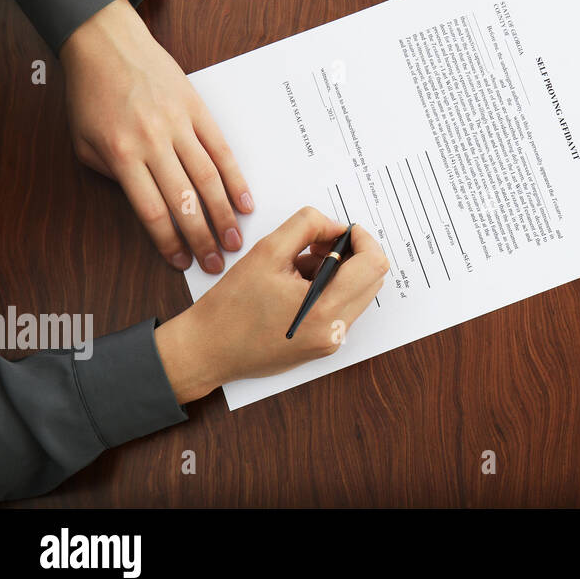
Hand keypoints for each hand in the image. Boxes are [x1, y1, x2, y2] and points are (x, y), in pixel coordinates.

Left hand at [59, 0, 251, 272]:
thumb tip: (146, 202)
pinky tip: (244, 201)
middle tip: (216, 263)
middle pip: (185, 201)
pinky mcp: (198, 111)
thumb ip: (113, 177)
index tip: (180, 262)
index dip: (168, 241)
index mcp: (122, 155)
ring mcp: (180, 125)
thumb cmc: (93, 94)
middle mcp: (153, 142)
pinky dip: (235, 179)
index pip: (152, 210)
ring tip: (234, 240)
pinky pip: (221, 150)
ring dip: (223, 214)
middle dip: (202, 237)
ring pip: (207, 179)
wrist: (108, 45)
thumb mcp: (84, 144)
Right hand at [153, 208, 387, 402]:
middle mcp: (335, 330)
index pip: (373, 264)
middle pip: (371, 278)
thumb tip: (337, 226)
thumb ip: (307, 226)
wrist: (206, 351)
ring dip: (338, 272)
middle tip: (312, 247)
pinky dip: (328, 289)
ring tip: (296, 270)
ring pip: (358, 291)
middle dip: (348, 254)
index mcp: (325, 310)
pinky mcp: (323, 345)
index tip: (337, 231)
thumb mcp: (267, 251)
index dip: (361, 239)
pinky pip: (342, 307)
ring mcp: (331, 341)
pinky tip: (294, 287)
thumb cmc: (230, 307)